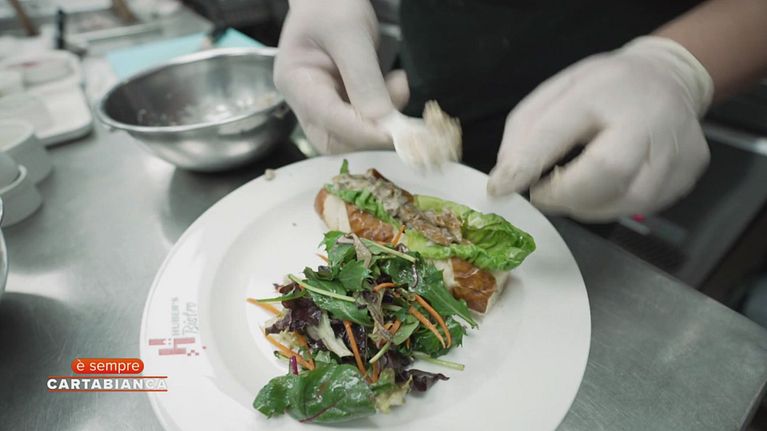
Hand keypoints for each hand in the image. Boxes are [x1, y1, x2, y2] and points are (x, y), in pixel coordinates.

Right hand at [274, 0, 395, 153]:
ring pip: (350, 137)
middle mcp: (305, 99)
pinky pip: (363, 122)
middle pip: (333, 140)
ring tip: (398, 85)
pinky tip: (395, 84)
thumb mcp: (349, 33)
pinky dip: (384, 112)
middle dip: (368, 136)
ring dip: (380, 123)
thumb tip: (380, 120)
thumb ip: (364, 77)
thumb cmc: (331, 5)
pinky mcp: (342, 103)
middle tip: (399, 119)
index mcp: (296, 81)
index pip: (326, 118)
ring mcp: (323, 103)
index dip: (361, 131)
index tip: (392, 131)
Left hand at [487, 36, 713, 221]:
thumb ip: (525, 129)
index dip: (526, 165)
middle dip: (563, 195)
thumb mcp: (557, 91)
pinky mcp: (687, 172)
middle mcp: (646, 117)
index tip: (501, 188)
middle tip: (543, 195)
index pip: (558, 131)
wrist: (669, 77)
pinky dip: (611, 205)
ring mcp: (675, 148)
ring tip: (572, 190)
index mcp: (603, 90)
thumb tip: (507, 175)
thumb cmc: (605, 88)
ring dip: (586, 206)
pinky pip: (643, 206)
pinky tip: (603, 189)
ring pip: (626, 200)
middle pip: (605, 172)